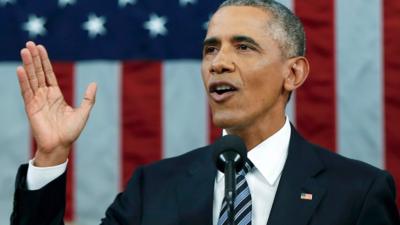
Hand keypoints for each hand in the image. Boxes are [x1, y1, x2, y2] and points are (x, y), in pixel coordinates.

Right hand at [17, 41, 96, 166]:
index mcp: (56, 95)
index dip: (45, 61)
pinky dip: (23, 80)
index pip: (48, 73)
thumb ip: (88, 98)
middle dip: (34, 58)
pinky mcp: (31, 108)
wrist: (61, 145)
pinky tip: (21, 69)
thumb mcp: (83, 112)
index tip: (40, 48)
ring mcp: (37, 100)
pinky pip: (27, 91)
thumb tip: (94, 83)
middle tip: (29, 43)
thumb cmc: (71, 131)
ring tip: (24, 50)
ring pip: (32, 78)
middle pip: (39, 72)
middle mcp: (45, 95)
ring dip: (28, 64)